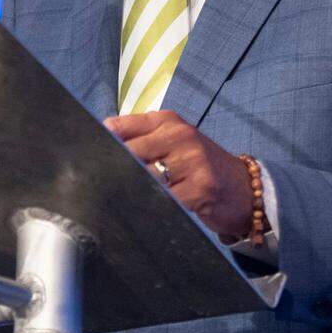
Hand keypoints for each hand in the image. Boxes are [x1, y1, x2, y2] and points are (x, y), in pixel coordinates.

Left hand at [104, 110, 256, 239]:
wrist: (245, 189)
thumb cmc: (198, 166)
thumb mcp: (172, 143)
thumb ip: (138, 141)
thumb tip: (97, 147)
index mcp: (166, 121)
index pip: (119, 127)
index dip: (100, 145)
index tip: (86, 161)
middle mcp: (179, 135)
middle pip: (128, 153)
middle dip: (112, 172)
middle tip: (96, 189)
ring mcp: (192, 161)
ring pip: (144, 178)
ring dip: (130, 192)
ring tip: (119, 202)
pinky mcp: (200, 189)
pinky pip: (164, 200)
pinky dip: (152, 207)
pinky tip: (147, 211)